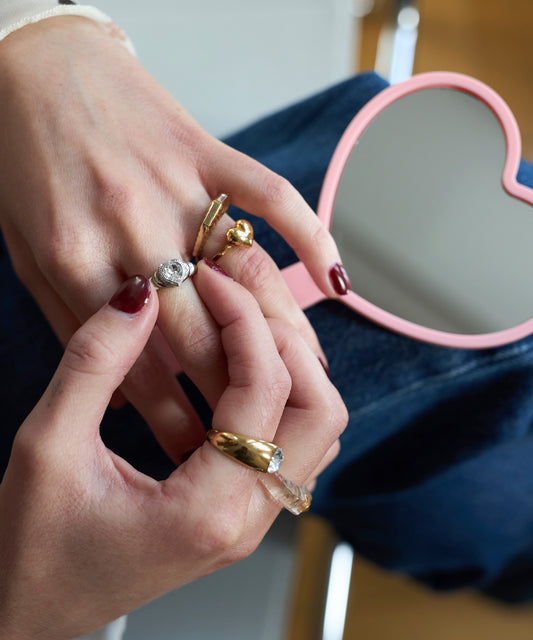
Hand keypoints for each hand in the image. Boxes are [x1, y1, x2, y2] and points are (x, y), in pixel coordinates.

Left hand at [0, 17, 344, 462]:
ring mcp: (175, 187)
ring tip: (302, 384)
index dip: (178, 424)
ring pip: (244, 280)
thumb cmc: (23, 168)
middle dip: (236, 402)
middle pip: (202, 338)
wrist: (32, 69)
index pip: (141, 371)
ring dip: (279, 340)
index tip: (204, 460)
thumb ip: (76, 323)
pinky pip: (271, 196)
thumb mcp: (26, 258)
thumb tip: (129, 394)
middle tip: (262, 442)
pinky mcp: (205, 149)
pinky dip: (311, 236)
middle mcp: (130, 230)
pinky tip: (335, 281)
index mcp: (76, 264)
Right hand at [0, 264, 346, 639]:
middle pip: (322, 413)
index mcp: (206, 509)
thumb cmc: (31, 548)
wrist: (28, 612)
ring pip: (318, 432)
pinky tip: (236, 374)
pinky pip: (293, 448)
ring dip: (291, 372)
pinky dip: (281, 400)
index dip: (244, 321)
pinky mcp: (241, 514)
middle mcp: (246, 520)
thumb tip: (140, 296)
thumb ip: (96, 362)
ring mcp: (251, 522)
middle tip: (237, 308)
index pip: (266, 390)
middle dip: (286, 345)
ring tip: (240, 333)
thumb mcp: (48, 444)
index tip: (212, 282)